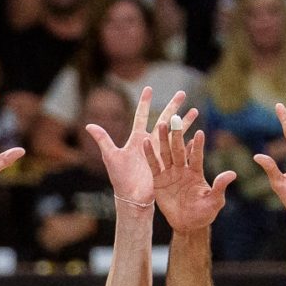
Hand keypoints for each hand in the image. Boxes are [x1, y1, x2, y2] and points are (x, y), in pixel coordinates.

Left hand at [89, 87, 193, 208]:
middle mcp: (150, 143)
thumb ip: (103, 139)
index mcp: (137, 139)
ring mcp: (160, 152)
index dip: (145, 103)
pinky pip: (180, 150)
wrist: (131, 197)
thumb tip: (88, 125)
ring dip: (185, 122)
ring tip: (196, 110)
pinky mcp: (168, 163)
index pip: (141, 116)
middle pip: (164, 120)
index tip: (149, 88)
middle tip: (182, 93)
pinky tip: (197, 134)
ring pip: (175, 133)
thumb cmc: (120, 178)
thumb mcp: (110, 156)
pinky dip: (188, 142)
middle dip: (173, 106)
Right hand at [149, 118, 235, 231]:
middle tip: (176, 119)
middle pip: (179, 150)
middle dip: (177, 136)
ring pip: (166, 154)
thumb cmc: (204, 213)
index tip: (199, 133)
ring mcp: (170, 174)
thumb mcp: (214, 201)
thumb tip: (232, 174)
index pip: (196, 156)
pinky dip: (150, 154)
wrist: (187, 225)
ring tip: (161, 125)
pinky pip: (154, 166)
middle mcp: (183, 170)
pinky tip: (146, 142)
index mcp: (196, 172)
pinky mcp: (159, 181)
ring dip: (163, 140)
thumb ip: (220, 187)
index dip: (197, 146)